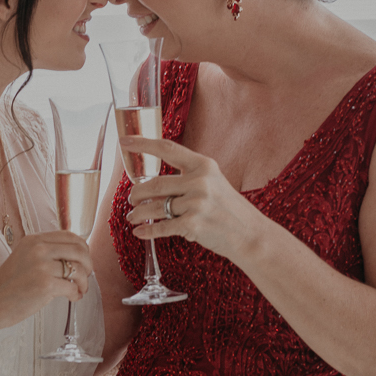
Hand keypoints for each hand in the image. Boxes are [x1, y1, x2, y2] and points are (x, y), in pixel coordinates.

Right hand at [0, 231, 92, 330]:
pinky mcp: (45, 285)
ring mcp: (42, 266)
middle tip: (85, 276)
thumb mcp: (24, 257)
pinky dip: (76, 294)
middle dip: (88, 264)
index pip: (70, 236)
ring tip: (79, 290)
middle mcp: (39, 249)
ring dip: (84, 282)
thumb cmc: (7, 285)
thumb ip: (45, 252)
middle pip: (79, 250)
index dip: (83, 248)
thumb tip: (76, 255)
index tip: (83, 261)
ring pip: (79, 269)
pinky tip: (72, 298)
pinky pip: (73, 287)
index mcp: (34, 240)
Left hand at [121, 136, 259, 261]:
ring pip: (155, 207)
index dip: (143, 144)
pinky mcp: (193, 225)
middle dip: (137, 193)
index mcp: (204, 166)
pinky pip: (162, 227)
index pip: (168, 149)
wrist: (250, 234)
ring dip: (138, 213)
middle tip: (131, 199)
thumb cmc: (228, 209)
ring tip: (132, 216)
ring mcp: (196, 204)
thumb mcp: (214, 182)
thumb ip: (188, 177)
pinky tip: (139, 231)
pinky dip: (147, 230)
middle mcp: (200, 182)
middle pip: (154, 183)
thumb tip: (153, 182)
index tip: (125, 141)